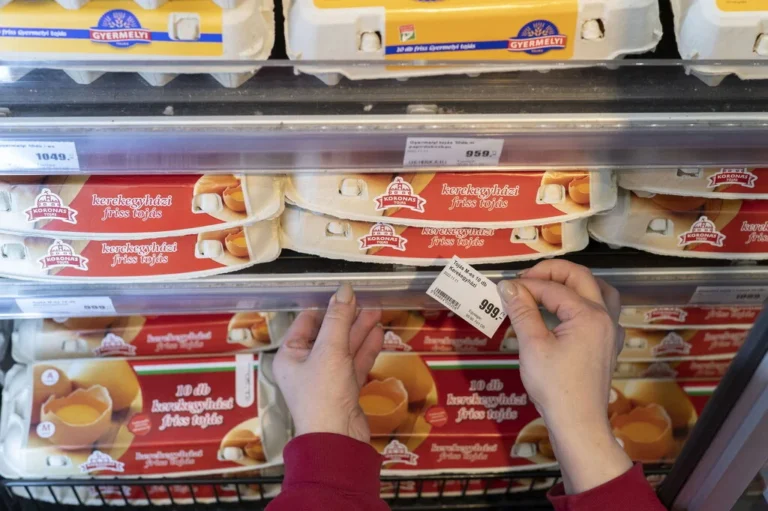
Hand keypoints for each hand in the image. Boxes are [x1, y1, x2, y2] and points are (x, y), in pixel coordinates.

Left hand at [274, 283, 383, 443]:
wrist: (337, 438)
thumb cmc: (323, 396)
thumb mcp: (330, 350)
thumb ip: (339, 318)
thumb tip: (345, 290)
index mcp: (290, 355)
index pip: (307, 322)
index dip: (326, 307)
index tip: (343, 293)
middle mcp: (305, 366)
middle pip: (328, 334)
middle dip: (348, 317)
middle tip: (366, 300)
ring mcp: (326, 379)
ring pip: (344, 348)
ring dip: (360, 330)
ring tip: (376, 312)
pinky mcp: (344, 390)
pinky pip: (355, 363)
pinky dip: (366, 348)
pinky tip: (378, 333)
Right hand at [497, 260, 630, 494]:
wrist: (578, 423)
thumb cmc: (555, 387)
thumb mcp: (532, 346)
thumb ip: (522, 310)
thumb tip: (508, 286)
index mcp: (588, 315)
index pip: (553, 288)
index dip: (526, 284)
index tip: (504, 288)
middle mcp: (605, 318)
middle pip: (581, 278)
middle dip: (553, 272)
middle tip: (526, 279)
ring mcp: (610, 333)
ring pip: (600, 291)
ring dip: (576, 283)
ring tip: (551, 286)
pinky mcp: (608, 346)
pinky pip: (603, 312)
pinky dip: (586, 303)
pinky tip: (569, 314)